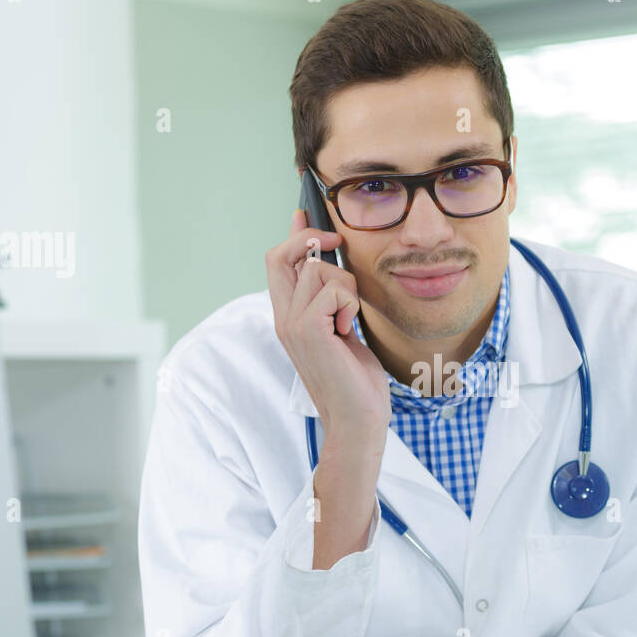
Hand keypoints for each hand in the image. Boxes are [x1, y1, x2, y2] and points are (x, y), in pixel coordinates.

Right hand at [264, 210, 390, 447]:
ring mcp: (293, 325)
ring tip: (351, 319)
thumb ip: (334, 302)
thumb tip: (336, 269)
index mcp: (290, 318)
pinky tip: (351, 330)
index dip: (291, 236)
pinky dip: (351, 304)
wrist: (359, 420)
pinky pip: (333, 289)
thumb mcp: (344, 331)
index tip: (304, 216)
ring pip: (317, 269)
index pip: (277, 265)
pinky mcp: (308, 330)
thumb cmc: (357, 381)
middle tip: (337, 245)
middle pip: (281, 256)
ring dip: (346, 286)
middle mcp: (284, 319)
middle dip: (312, 240)